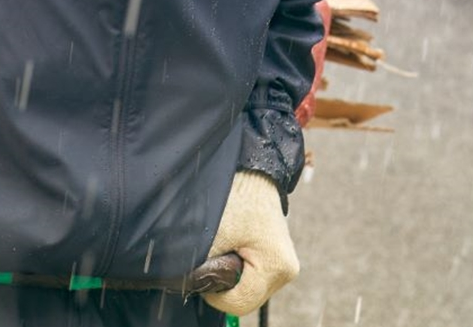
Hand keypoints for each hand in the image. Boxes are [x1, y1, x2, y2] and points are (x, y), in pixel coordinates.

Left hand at [202, 171, 299, 316]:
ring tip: (226, 246)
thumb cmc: (236, 195)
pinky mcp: (279, 259)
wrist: (254, 169)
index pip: (239, 303)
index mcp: (276, 266)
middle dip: (224, 283)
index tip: (201, 272)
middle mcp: (287, 270)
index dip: (214, 294)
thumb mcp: (212, 232)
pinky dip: (239, 268)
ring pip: (249, 289)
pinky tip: (233, 247)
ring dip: (231, 275)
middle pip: (246, 298)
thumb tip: (184, 284)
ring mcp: (285, 265)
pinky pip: (253, 277)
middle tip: (214, 254)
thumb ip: (200, 264)